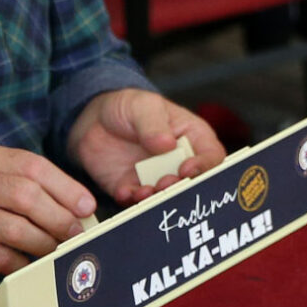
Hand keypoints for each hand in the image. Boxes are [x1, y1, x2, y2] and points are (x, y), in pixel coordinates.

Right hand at [0, 142, 97, 284]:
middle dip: (59, 218)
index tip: (86, 206)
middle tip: (76, 234)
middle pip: (27, 195)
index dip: (65, 187)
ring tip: (56, 251)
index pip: (32, 165)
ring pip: (16, 228)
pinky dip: (20, 263)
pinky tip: (27, 265)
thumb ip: (20, 186)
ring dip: (44, 244)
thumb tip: (76, 207)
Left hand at [68, 88, 225, 205]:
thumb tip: (167, 145)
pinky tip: (124, 192)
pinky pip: (136, 201)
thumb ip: (154, 124)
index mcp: (192, 138)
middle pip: (192, 182)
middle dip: (180, 188)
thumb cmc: (129, 107)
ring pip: (165, 196)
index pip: (211, 156)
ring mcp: (157, 178)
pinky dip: (131, 200)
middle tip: (165, 183)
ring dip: (158, 198)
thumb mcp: (143, 106)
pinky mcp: (134, 189)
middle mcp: (179, 163)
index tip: (186, 169)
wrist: (96, 120)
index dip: (204, 166)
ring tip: (145, 192)